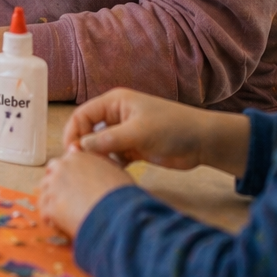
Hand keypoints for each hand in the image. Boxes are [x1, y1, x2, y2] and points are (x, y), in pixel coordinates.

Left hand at [39, 148, 135, 237]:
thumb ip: (98, 163)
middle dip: (56, 184)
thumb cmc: (123, 193)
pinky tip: (60, 225)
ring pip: (45, 192)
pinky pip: (44, 211)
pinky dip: (50, 218)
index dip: (69, 174)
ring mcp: (53, 186)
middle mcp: (62, 167)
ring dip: (52, 201)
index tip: (74, 185)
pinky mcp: (50, 206)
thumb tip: (87, 162)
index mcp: (78, 157)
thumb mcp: (114, 170)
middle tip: (66, 199)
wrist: (118, 213)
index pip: (65, 162)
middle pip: (51, 174)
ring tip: (64, 214)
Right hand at [64, 87, 251, 176]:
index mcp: (114, 103)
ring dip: (97, 157)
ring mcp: (125, 132)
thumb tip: (79, 148)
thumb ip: (107, 140)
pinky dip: (110, 164)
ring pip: (100, 145)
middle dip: (83, 146)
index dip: (74, 132)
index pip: (82, 115)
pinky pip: (113, 156)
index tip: (72, 153)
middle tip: (81, 165)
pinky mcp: (134, 148)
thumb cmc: (172, 128)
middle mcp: (116, 116)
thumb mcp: (137, 132)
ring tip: (96, 171)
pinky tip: (110, 174)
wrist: (204, 142)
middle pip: (88, 130)